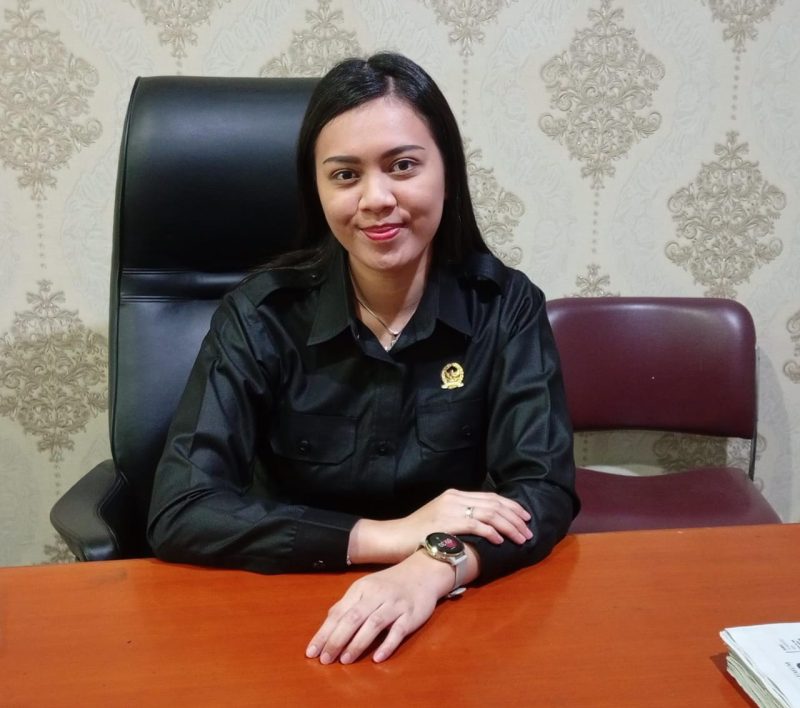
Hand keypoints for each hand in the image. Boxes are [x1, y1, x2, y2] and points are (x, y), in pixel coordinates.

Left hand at [305, 551, 451, 664]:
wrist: (423, 571)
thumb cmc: (390, 584)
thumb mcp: (366, 588)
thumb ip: (348, 605)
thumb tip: (327, 625)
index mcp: (362, 589)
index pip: (339, 613)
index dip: (324, 633)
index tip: (311, 652)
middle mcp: (377, 595)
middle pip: (353, 618)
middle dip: (337, 640)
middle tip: (325, 659)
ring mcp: (395, 604)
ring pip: (374, 624)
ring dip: (357, 643)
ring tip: (345, 661)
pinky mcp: (411, 614)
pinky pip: (398, 630)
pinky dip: (387, 644)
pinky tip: (377, 658)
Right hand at [387, 489, 532, 558]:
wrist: (394, 537)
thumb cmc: (417, 534)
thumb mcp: (440, 518)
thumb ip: (460, 517)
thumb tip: (485, 527)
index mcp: (455, 495)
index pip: (491, 497)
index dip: (511, 507)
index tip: (525, 518)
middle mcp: (455, 498)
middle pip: (494, 504)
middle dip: (515, 518)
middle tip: (528, 531)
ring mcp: (451, 509)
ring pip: (491, 514)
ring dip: (510, 527)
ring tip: (521, 538)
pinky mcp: (448, 522)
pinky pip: (477, 525)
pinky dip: (492, 532)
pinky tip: (501, 541)